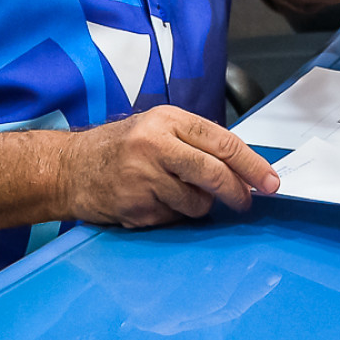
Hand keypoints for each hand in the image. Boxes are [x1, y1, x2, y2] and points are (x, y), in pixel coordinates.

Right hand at [58, 105, 278, 227]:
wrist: (69, 168)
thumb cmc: (119, 148)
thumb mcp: (157, 128)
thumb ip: (195, 142)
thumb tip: (242, 168)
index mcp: (168, 120)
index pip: (222, 141)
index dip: (251, 164)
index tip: (270, 181)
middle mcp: (155, 145)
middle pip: (213, 172)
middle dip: (237, 191)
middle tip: (246, 202)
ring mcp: (143, 178)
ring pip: (196, 202)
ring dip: (197, 205)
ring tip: (174, 193)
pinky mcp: (135, 207)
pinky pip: (172, 219)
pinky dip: (171, 216)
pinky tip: (152, 203)